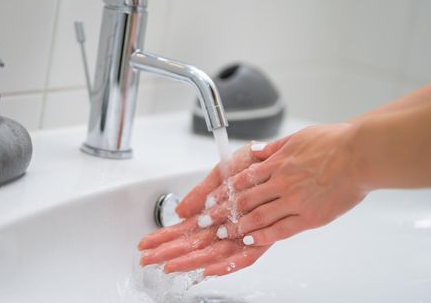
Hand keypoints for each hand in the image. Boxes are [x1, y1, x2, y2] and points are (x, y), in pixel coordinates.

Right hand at [139, 143, 273, 275]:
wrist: (284, 160)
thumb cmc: (255, 166)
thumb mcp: (222, 174)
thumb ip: (202, 193)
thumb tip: (179, 212)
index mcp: (215, 211)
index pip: (184, 229)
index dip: (165, 237)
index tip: (146, 244)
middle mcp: (226, 226)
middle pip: (193, 244)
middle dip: (168, 252)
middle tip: (147, 259)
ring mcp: (241, 234)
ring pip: (211, 253)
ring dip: (188, 260)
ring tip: (166, 265)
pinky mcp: (260, 240)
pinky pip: (241, 258)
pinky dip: (223, 265)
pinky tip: (205, 270)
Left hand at [206, 123, 365, 245]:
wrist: (359, 155)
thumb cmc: (334, 142)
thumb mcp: (298, 138)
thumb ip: (274, 147)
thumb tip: (256, 150)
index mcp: (277, 163)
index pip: (242, 180)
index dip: (223, 192)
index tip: (210, 200)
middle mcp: (281, 182)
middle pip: (245, 200)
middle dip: (223, 212)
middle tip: (207, 222)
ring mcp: (295, 201)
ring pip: (259, 216)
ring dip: (238, 226)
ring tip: (224, 233)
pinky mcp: (310, 217)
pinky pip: (282, 229)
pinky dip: (264, 236)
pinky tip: (250, 240)